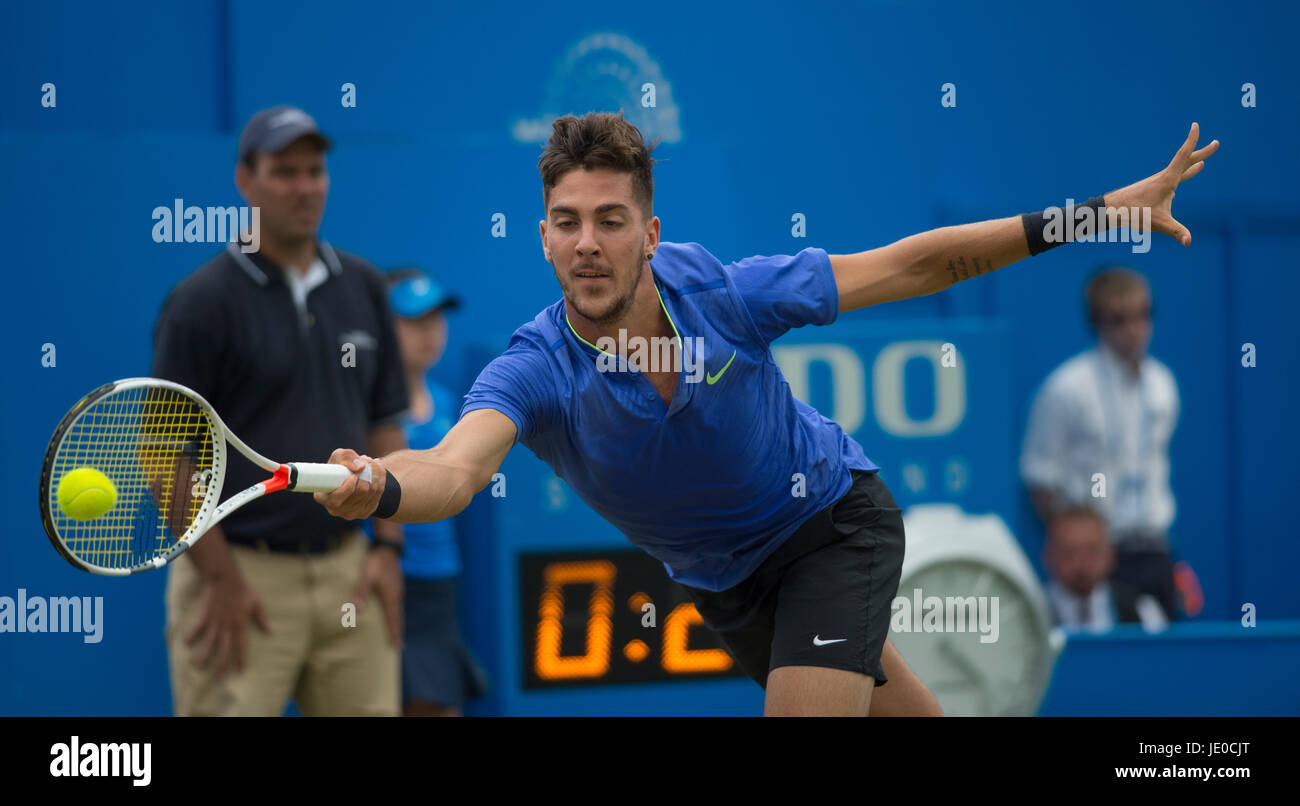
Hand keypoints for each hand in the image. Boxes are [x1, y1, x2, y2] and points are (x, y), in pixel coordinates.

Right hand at [184, 572, 270, 677]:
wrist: (226, 578)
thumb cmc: (243, 590)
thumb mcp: (257, 603)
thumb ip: (262, 618)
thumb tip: (271, 631)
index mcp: (240, 625)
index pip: (241, 646)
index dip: (241, 659)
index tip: (240, 670)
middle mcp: (227, 627)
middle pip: (224, 649)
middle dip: (222, 664)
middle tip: (219, 678)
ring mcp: (215, 622)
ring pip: (209, 642)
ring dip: (204, 655)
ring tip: (199, 667)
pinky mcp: (205, 615)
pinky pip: (197, 627)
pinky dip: (191, 635)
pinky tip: (185, 643)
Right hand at [313, 448, 385, 519]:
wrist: (352, 476)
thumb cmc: (340, 466)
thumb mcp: (339, 455)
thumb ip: (346, 457)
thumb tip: (360, 467)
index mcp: (322, 497)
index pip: (336, 500)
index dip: (348, 486)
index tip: (354, 474)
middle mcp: (335, 509)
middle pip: (361, 491)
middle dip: (367, 472)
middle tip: (366, 460)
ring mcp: (351, 514)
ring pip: (372, 491)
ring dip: (375, 473)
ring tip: (371, 463)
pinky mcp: (364, 513)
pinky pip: (378, 494)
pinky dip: (381, 479)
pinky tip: (378, 471)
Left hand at [355, 545, 403, 648]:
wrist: (388, 548)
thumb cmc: (376, 561)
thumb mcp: (367, 575)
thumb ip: (362, 590)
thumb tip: (358, 608)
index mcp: (390, 596)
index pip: (393, 619)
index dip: (394, 632)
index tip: (396, 646)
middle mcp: (396, 596)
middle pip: (398, 617)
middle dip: (397, 632)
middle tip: (399, 646)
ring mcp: (397, 591)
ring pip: (397, 611)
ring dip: (396, 623)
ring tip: (396, 633)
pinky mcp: (396, 586)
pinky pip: (396, 604)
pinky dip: (395, 613)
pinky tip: (392, 614)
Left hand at [1109, 122, 1219, 245]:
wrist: (1112, 211)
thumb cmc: (1133, 214)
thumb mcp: (1158, 223)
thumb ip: (1176, 231)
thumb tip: (1189, 242)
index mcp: (1167, 179)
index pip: (1183, 155)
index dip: (1192, 140)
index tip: (1195, 125)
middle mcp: (1164, 177)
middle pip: (1186, 161)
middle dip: (1202, 152)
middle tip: (1216, 143)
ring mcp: (1158, 183)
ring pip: (1180, 170)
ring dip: (1192, 164)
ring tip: (1202, 162)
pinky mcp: (1154, 189)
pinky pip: (1173, 178)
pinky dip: (1183, 174)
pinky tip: (1183, 179)